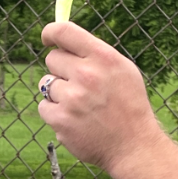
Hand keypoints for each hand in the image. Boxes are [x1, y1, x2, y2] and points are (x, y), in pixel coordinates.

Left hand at [38, 22, 171, 175]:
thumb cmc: (129, 106)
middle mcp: (87, 75)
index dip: (50, 32)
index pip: (64, 31)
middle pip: (52, 58)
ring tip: (80, 105)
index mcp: (104, 57)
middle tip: (79, 85)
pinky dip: (55, 113)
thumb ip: (95, 54)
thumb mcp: (122, 70)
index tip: (47, 39)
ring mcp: (72, 98)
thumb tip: (63, 41)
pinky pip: (44, 107)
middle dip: (61, 69)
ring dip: (58, 92)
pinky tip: (74, 120)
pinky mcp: (61, 120)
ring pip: (46, 84)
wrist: (134, 146)